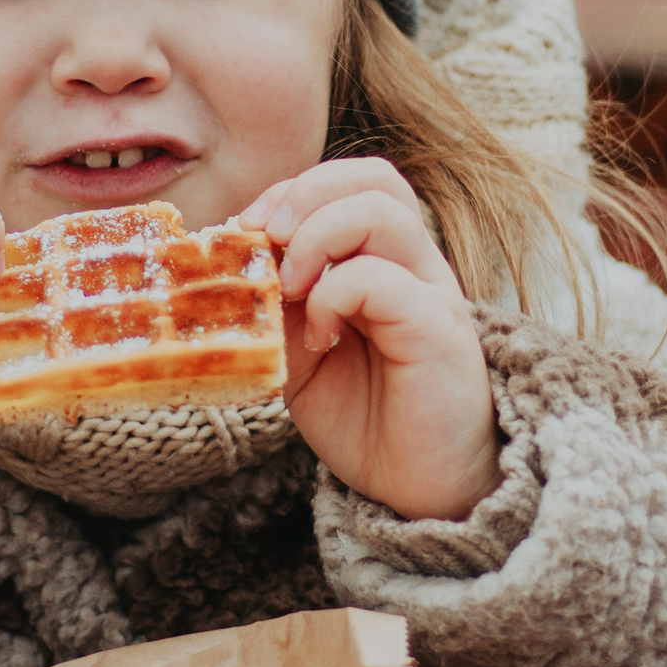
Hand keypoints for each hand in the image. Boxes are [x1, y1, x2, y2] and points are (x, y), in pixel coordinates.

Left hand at [246, 158, 500, 523]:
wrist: (418, 490)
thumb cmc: (368, 420)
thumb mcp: (300, 355)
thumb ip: (277, 307)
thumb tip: (230, 267)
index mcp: (386, 261)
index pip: (348, 183)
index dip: (291, 191)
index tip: (244, 232)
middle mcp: (414, 265)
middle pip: (373, 176)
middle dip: (301, 193)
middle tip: (260, 238)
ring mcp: (431, 291)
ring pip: (379, 210)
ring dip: (313, 237)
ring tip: (288, 287)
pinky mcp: (436, 327)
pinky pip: (378, 278)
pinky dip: (331, 295)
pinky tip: (318, 338)